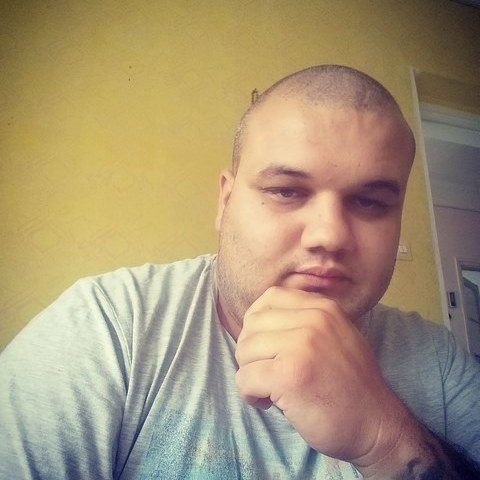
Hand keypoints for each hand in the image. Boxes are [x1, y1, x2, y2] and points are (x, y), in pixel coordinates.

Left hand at [235, 286, 415, 468]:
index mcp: (322, 307)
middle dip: (252, 353)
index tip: (268, 347)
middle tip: (269, 374)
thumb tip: (259, 316)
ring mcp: (301, 345)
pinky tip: (269, 403)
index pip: (269, 298)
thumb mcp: (335, 335)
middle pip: (252, 325)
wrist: (377, 425)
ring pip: (244, 350)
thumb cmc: (350, 385)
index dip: (258, 324)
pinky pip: (245, 379)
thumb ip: (304, 319)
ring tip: (272, 389)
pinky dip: (250, 395)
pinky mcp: (289, 374)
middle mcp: (313, 319)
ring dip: (251, 374)